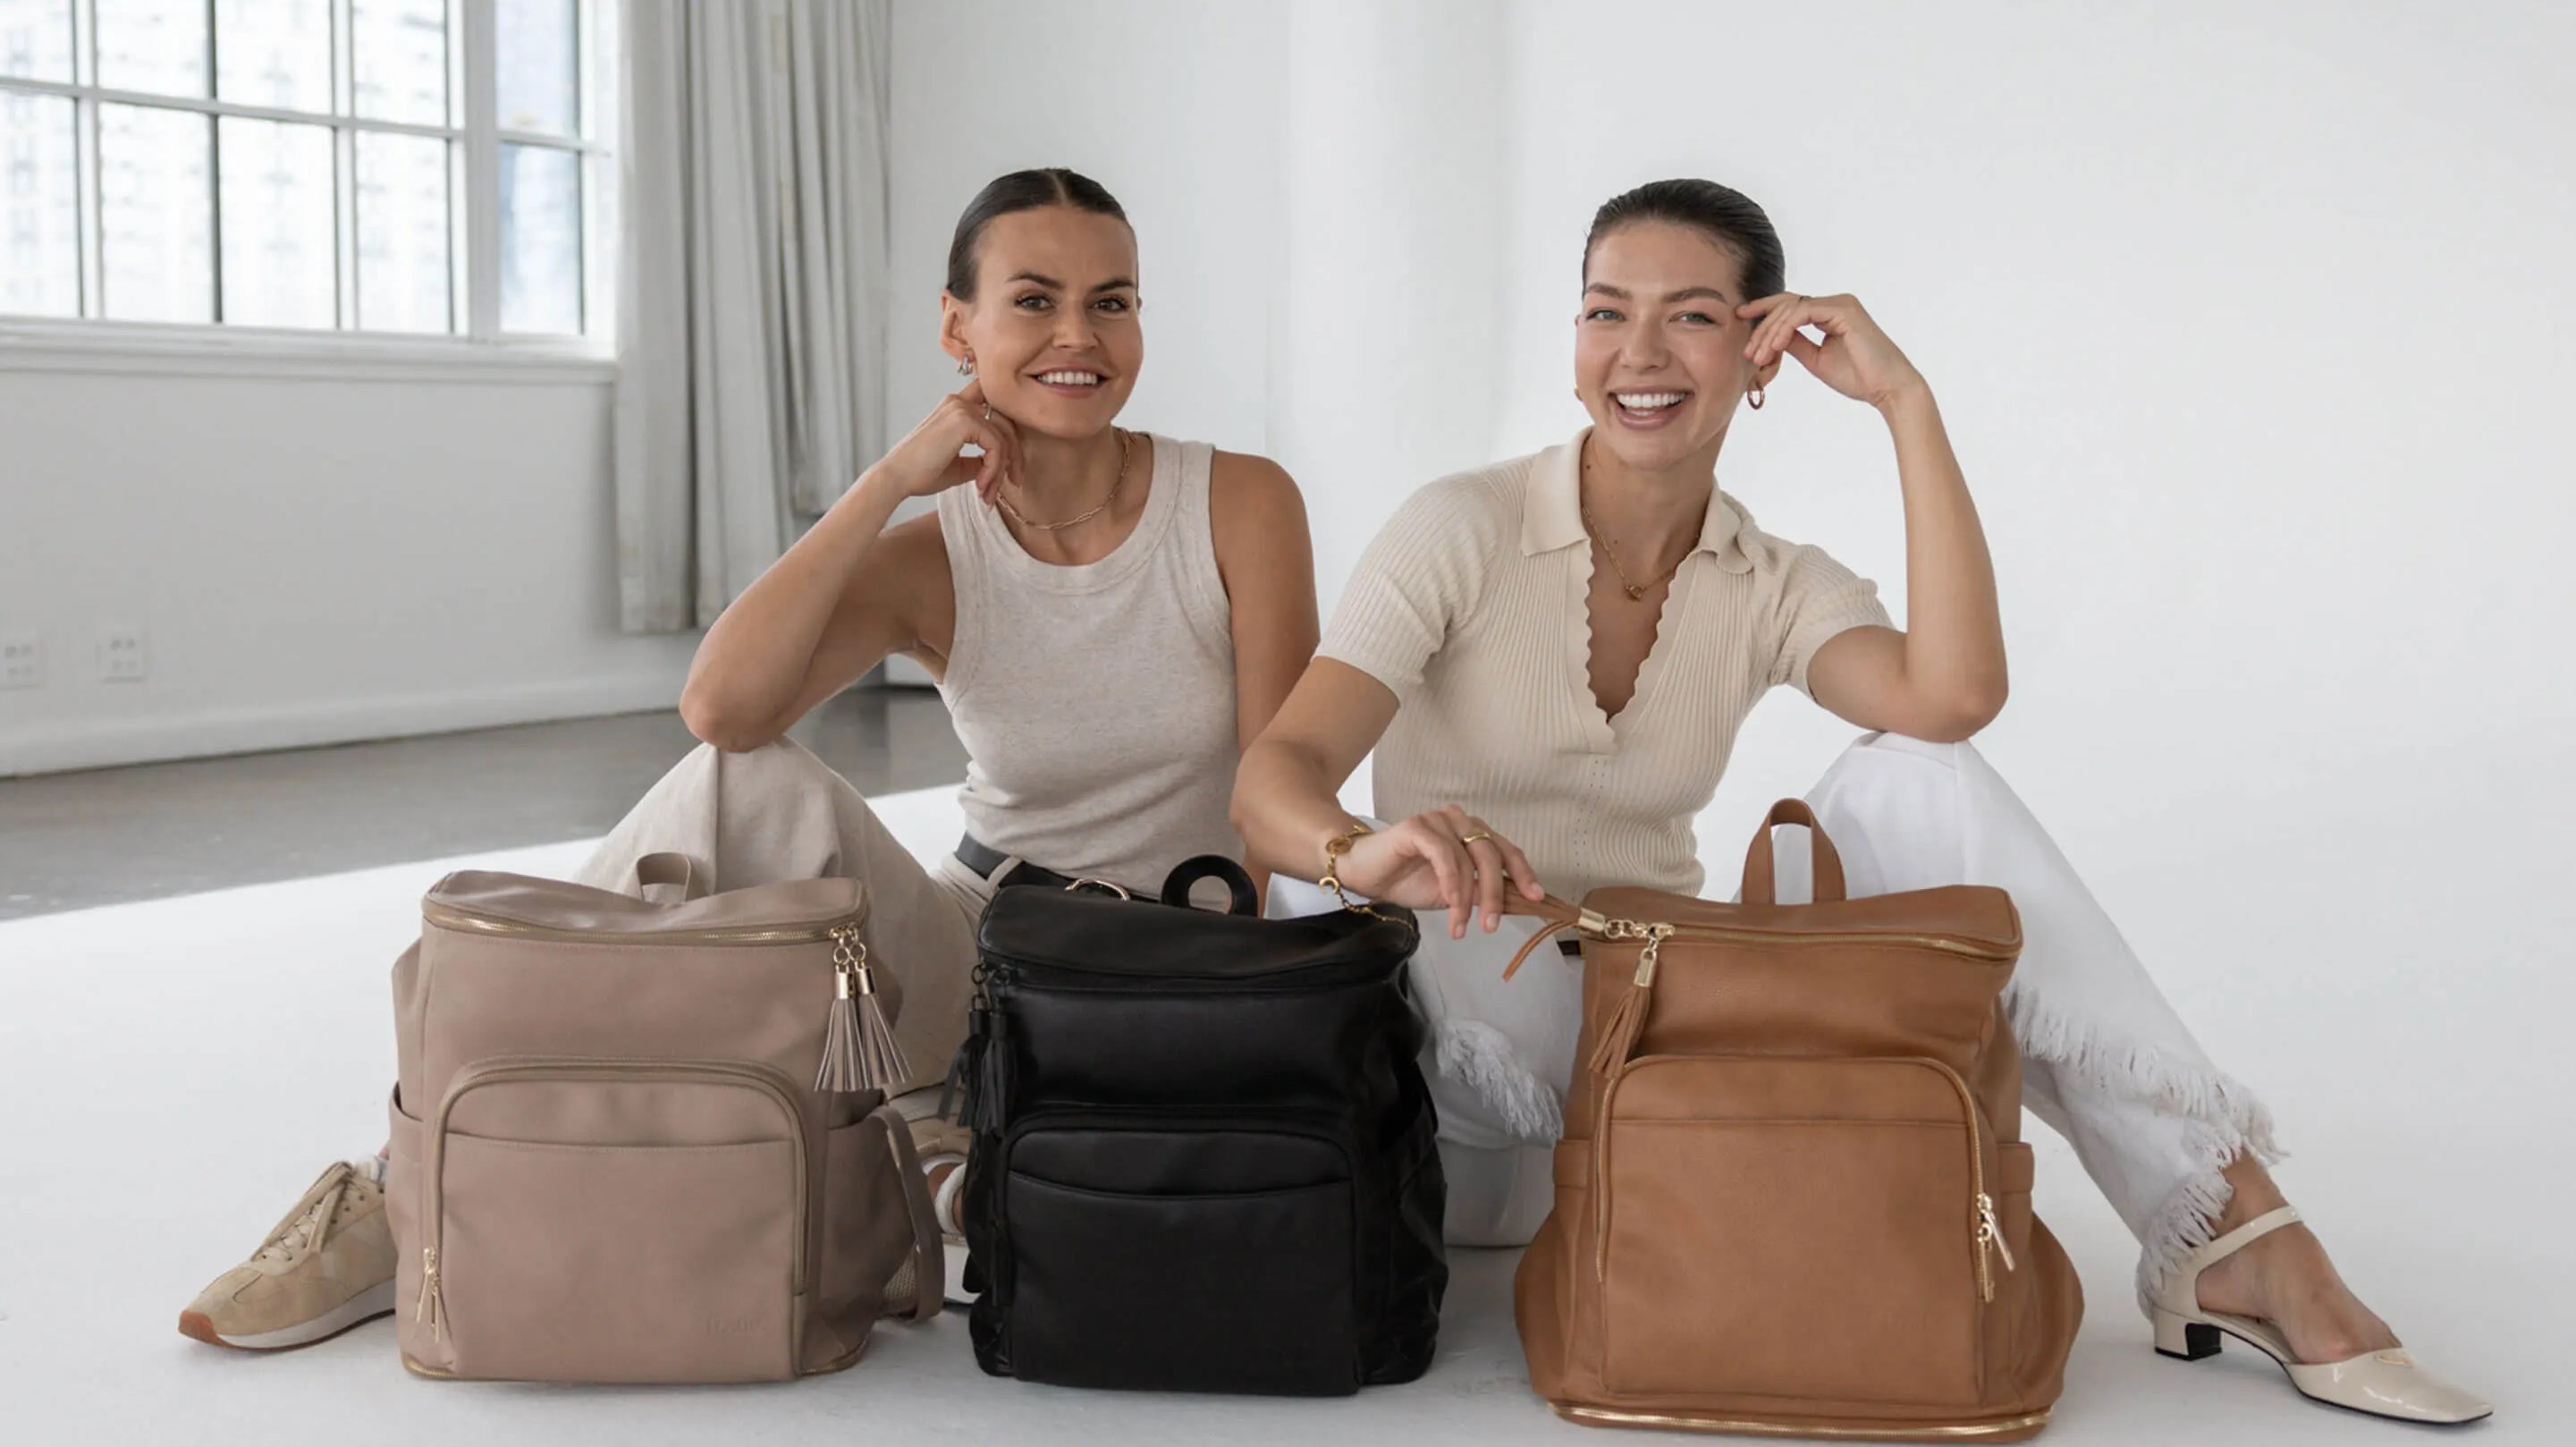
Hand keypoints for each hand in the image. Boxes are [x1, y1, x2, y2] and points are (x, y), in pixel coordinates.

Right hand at [866, 379, 1024, 503]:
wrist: (896, 479)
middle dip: (1015, 454)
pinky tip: (981, 486)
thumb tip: (1004, 463)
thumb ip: (982, 458)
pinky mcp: (963, 420)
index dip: (1010, 427)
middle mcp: (959, 401)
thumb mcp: (960, 465)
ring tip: (989, 492)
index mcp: (956, 407)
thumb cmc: (922, 473)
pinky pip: (995, 445)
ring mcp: (961, 408)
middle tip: (1015, 482)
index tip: (1012, 461)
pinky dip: (994, 469)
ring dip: (1002, 469)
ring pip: (1004, 435)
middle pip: (1006, 421)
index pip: (996, 406)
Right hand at [1333, 805, 1545, 939]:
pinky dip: (1451, 881)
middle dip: (1494, 894)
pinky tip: (1450, 903)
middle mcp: (1459, 820)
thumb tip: (1513, 904)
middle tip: (1491, 926)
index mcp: (1472, 832)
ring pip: (1467, 859)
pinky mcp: (1417, 826)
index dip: (1523, 873)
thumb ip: (1479, 892)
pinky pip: (1443, 854)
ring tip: (1460, 927)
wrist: (1366, 875)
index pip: (1506, 850)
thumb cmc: (1408, 880)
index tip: (1535, 897)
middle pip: (1491, 855)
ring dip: (1466, 899)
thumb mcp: (1454, 893)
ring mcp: (1438, 820)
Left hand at [1737, 292, 1926, 411]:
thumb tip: (1772, 338)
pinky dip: (1784, 329)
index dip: (1763, 312)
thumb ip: (1796, 344)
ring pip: (1791, 308)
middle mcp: (1835, 303)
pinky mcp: (1843, 310)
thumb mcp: (1815, 359)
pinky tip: (1775, 347)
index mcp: (1829, 313)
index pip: (1789, 306)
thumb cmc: (1858, 377)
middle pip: (1786, 304)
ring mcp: (1840, 304)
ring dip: (1770, 332)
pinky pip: (1803, 312)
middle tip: (1748, 351)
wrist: (1886, 389)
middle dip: (1762, 326)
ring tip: (1758, 355)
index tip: (1740, 320)